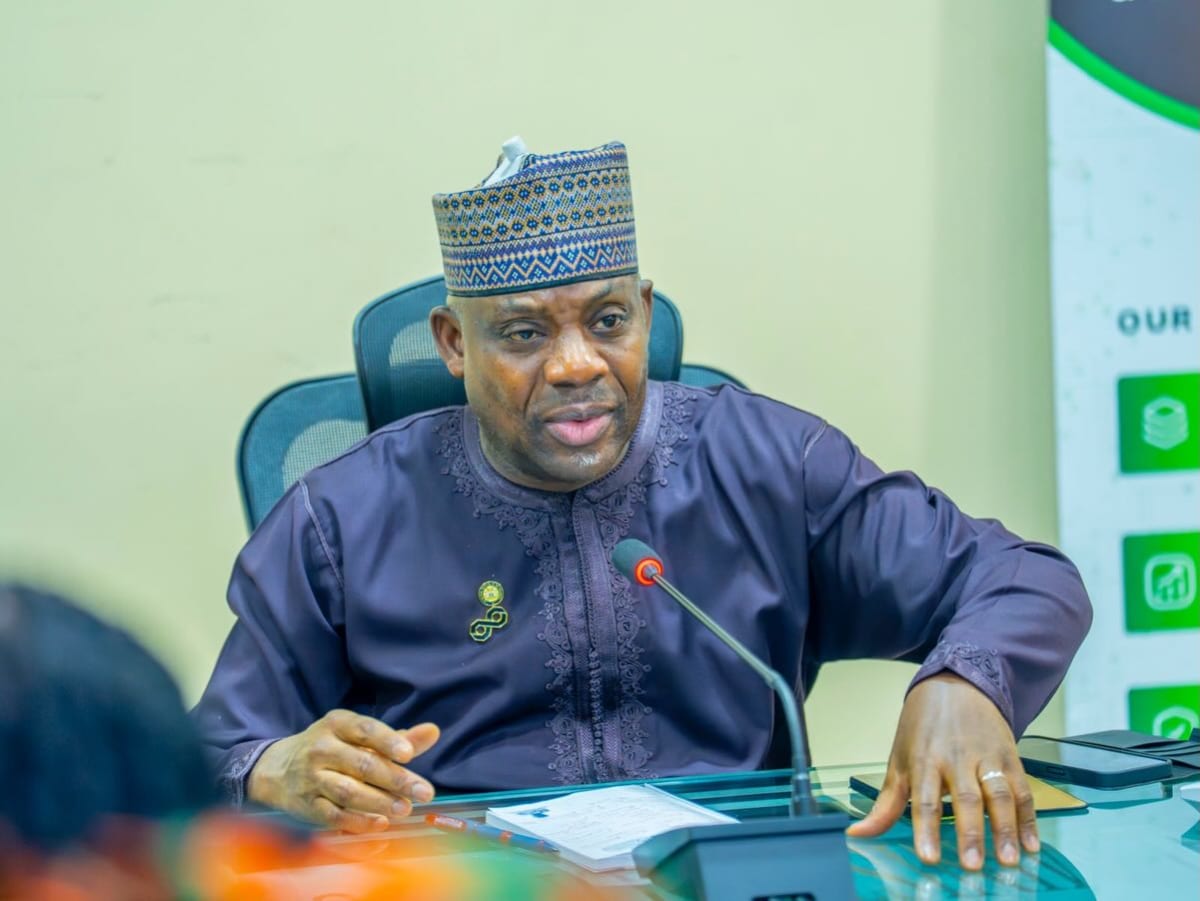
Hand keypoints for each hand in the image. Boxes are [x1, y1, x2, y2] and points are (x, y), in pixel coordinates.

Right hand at [247, 710, 440, 832]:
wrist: (276, 768)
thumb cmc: (332, 748)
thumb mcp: (357, 735)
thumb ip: (397, 738)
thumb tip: (433, 731)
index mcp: (337, 724)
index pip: (365, 730)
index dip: (387, 741)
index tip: (409, 754)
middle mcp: (322, 749)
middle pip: (362, 764)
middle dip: (395, 779)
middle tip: (424, 792)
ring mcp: (312, 778)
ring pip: (348, 792)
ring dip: (379, 802)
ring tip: (405, 809)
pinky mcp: (307, 806)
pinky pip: (334, 816)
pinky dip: (358, 822)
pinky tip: (381, 824)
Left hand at [845, 673, 1038, 869]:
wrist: (958, 684)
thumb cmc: (922, 728)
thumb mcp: (899, 759)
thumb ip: (885, 803)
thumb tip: (858, 833)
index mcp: (925, 760)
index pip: (924, 798)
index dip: (926, 829)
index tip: (929, 858)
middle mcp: (957, 759)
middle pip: (965, 798)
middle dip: (970, 833)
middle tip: (972, 865)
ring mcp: (987, 757)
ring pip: (999, 794)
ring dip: (1005, 829)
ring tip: (1008, 860)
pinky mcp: (1010, 758)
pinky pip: (1022, 791)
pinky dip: (1029, 819)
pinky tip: (1031, 845)